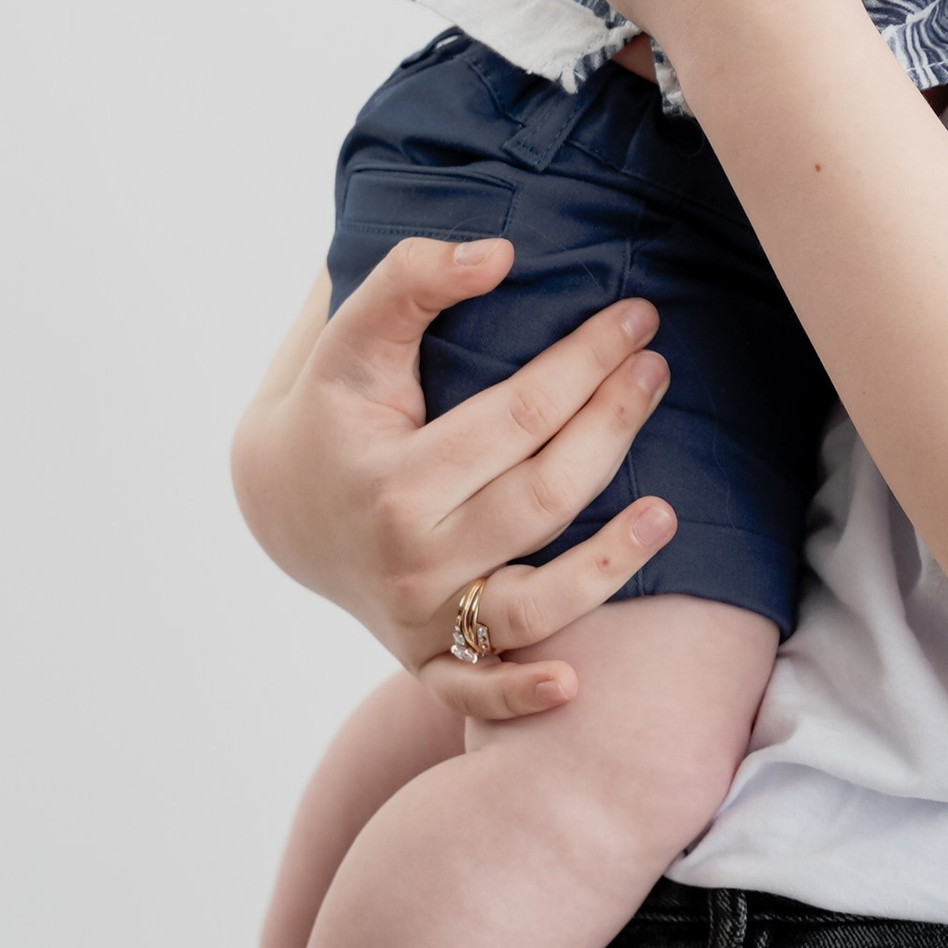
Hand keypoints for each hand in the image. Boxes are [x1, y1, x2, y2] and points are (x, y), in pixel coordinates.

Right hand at [230, 248, 680, 723]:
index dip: (586, 362)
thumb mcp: (350, 338)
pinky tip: (573, 683)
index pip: (518, 415)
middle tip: (656, 371)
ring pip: (531, 603)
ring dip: (608, 565)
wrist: (280, 506)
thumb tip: (499, 252)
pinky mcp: (424, 659)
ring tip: (668, 511)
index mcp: (392, 477)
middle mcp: (408, 557)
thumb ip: (411, 280)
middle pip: (542, 498)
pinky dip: (519, 695)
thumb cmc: (332, 408)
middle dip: (612, 428)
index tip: (635, 317)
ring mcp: (419, 617)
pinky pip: (475, 692)